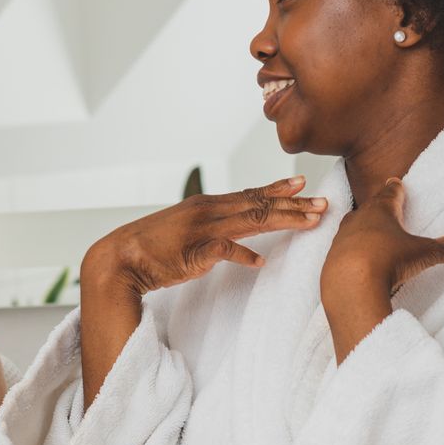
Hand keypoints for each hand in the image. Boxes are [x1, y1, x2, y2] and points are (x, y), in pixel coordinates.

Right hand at [78, 178, 326, 406]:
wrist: (118, 259)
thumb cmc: (152, 248)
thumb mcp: (185, 232)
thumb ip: (212, 231)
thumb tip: (236, 239)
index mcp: (206, 205)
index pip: (249, 194)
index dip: (278, 189)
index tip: (303, 183)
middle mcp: (207, 211)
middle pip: (258, 204)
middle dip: (295, 204)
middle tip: (325, 203)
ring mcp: (200, 230)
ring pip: (251, 220)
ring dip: (284, 219)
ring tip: (311, 222)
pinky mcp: (192, 252)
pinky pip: (224, 251)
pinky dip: (244, 255)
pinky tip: (261, 262)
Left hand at [320, 177, 443, 361]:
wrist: (349, 284)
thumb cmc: (386, 260)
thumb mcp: (423, 254)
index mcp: (380, 212)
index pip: (388, 193)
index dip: (394, 188)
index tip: (394, 181)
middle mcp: (357, 221)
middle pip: (367, 209)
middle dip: (376, 207)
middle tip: (382, 206)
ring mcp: (341, 239)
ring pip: (351, 228)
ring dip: (360, 230)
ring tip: (369, 234)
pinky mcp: (331, 259)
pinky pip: (342, 251)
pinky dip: (350, 252)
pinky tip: (356, 260)